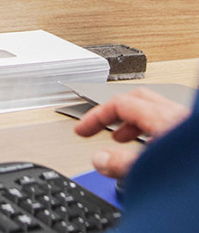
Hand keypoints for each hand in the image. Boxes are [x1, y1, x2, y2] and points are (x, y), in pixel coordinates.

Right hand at [73, 88, 189, 178]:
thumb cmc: (195, 169)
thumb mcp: (151, 167)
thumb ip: (122, 163)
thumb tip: (99, 159)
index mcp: (162, 116)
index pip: (119, 103)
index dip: (96, 115)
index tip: (82, 129)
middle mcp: (177, 114)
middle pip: (137, 100)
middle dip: (113, 113)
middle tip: (99, 127)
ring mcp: (187, 122)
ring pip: (156, 111)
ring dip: (134, 122)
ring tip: (122, 140)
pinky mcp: (192, 135)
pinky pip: (169, 124)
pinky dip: (153, 131)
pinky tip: (152, 151)